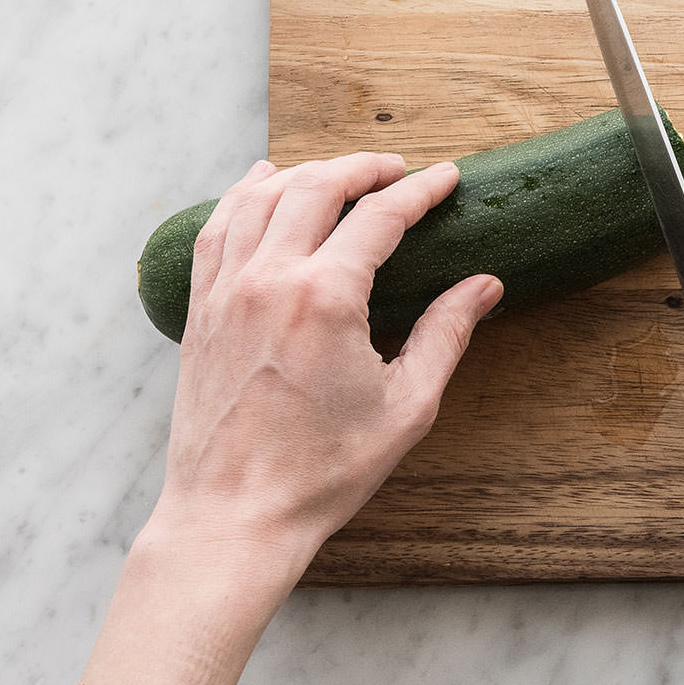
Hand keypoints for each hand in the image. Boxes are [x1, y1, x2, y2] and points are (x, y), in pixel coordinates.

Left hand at [151, 153, 500, 592]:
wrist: (235, 516)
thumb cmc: (324, 472)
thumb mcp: (407, 406)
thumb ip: (446, 334)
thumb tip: (483, 286)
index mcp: (325, 299)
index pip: (380, 216)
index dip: (420, 191)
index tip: (447, 178)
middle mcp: (269, 280)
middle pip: (317, 187)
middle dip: (364, 168)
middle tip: (398, 171)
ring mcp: (226, 292)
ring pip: (262, 197)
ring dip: (306, 172)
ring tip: (340, 174)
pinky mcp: (200, 311)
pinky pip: (217, 229)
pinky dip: (243, 195)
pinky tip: (261, 182)